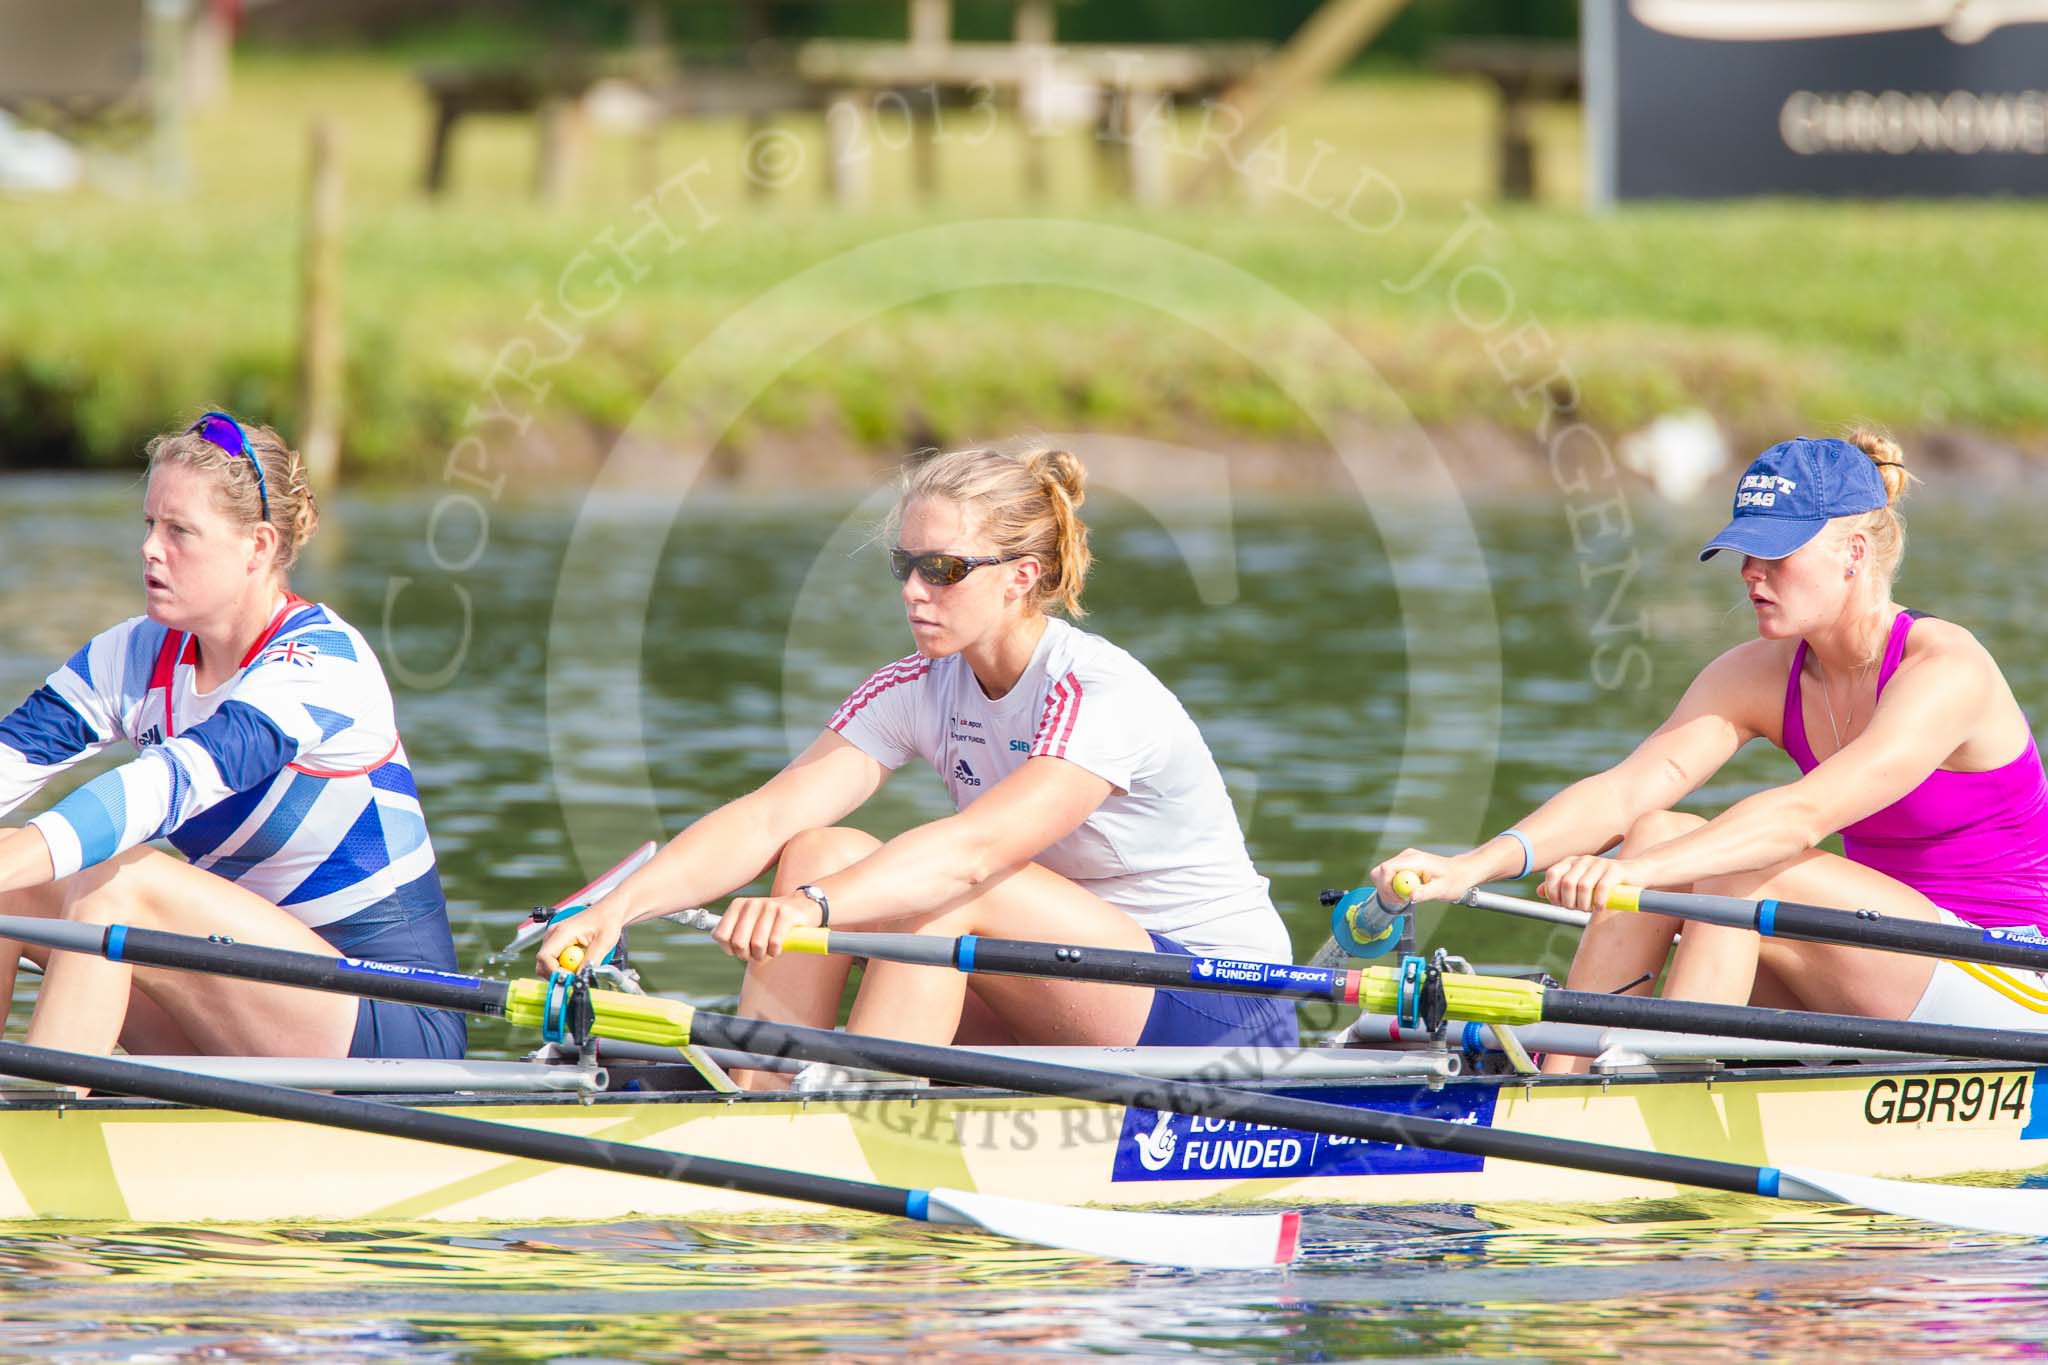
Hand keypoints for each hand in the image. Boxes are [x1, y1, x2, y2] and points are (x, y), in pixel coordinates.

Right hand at [536, 897, 625, 976]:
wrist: (609, 910)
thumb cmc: (607, 920)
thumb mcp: (604, 942)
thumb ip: (591, 962)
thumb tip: (581, 978)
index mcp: (562, 931)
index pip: (544, 957)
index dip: (555, 973)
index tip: (570, 979)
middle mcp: (553, 934)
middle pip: (542, 963)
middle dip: (558, 974)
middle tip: (577, 975)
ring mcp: (554, 938)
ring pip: (548, 964)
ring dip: (563, 970)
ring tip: (582, 962)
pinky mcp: (558, 943)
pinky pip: (555, 960)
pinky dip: (566, 965)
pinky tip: (579, 959)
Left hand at [712, 892, 822, 962]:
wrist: (803, 906)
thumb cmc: (771, 920)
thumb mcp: (749, 921)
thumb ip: (732, 930)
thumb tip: (717, 938)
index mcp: (738, 905)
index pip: (721, 935)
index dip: (729, 950)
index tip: (739, 951)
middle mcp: (751, 904)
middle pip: (739, 943)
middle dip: (746, 955)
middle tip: (755, 954)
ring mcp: (769, 907)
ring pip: (757, 945)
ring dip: (762, 955)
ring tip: (767, 952)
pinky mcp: (786, 914)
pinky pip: (774, 943)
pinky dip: (775, 951)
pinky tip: (777, 949)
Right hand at [1366, 849, 1484, 906]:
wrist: (1460, 872)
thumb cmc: (1454, 879)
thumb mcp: (1442, 889)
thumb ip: (1426, 892)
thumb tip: (1411, 896)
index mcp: (1414, 859)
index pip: (1387, 868)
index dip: (1386, 885)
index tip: (1397, 898)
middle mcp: (1406, 857)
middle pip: (1380, 871)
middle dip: (1384, 889)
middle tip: (1399, 901)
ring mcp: (1403, 860)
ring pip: (1381, 874)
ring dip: (1388, 890)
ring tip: (1404, 898)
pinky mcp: (1403, 866)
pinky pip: (1388, 876)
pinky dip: (1392, 888)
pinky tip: (1405, 894)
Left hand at [1540, 855, 1645, 913]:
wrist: (1638, 873)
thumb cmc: (1606, 882)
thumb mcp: (1582, 883)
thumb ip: (1561, 886)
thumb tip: (1540, 892)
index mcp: (1572, 862)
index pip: (1552, 874)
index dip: (1553, 893)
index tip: (1560, 905)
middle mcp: (1584, 860)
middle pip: (1567, 883)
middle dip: (1569, 901)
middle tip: (1577, 909)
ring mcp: (1600, 864)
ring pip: (1583, 886)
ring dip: (1584, 904)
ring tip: (1588, 909)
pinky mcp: (1615, 871)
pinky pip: (1602, 888)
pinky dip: (1599, 902)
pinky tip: (1600, 907)